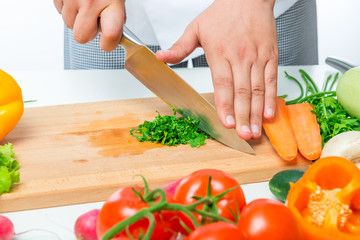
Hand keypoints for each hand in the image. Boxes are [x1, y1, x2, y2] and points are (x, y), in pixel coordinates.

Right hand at [53, 0, 125, 50]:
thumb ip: (116, 16)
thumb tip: (114, 33)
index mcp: (111, 2)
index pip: (110, 36)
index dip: (108, 44)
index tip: (107, 44)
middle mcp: (90, 2)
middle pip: (81, 36)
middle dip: (87, 33)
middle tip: (93, 22)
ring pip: (69, 24)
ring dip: (76, 19)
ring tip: (85, 5)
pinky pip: (60, 11)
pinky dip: (67, 8)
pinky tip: (77, 0)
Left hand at [156, 0, 277, 139]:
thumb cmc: (223, 13)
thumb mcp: (196, 28)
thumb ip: (179, 47)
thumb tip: (161, 57)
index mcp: (220, 52)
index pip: (223, 83)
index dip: (225, 105)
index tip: (226, 123)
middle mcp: (240, 57)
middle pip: (242, 91)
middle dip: (242, 116)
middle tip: (244, 135)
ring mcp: (257, 57)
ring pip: (258, 90)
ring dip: (256, 113)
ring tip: (255, 131)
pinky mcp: (270, 56)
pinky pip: (272, 80)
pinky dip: (271, 98)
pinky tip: (269, 114)